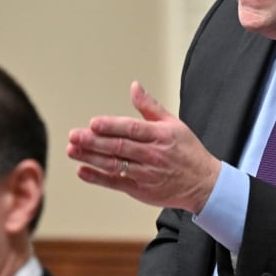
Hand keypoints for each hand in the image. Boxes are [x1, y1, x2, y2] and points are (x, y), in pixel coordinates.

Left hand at [66, 81, 221, 213]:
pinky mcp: (140, 190)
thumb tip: (134, 86)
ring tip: (72, 150)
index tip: (93, 123)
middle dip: (94, 142)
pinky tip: (82, 171)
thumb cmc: (187, 151)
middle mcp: (152, 155)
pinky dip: (98, 178)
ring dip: (91, 158)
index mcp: (160, 136)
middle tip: (74, 136)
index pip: (132, 129)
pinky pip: (115, 183)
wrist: (202, 183)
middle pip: (119, 147)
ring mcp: (146, 174)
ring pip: (114, 165)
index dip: (111, 126)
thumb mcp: (173, 123)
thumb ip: (150, 106)